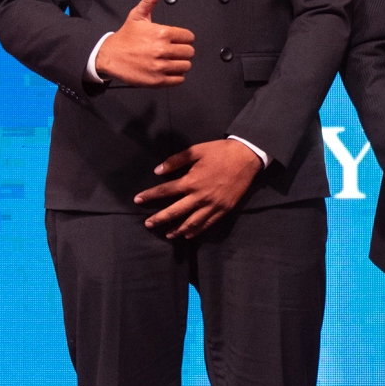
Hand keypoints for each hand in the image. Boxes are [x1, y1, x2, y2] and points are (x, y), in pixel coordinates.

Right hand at [95, 0, 193, 86]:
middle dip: (182, 51)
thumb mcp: (137, 15)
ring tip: (169, 60)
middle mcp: (162, 50)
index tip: (175, 39)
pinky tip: (165, 69)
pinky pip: (179, 79)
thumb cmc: (126, 36)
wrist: (109, 56)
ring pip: (186, 66)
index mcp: (162, 33)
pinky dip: (175, 76)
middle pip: (189, 52)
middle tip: (172, 50)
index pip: (189, 37)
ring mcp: (160, 66)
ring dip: (180, 63)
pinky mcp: (157, 80)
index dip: (183, 38)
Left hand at [135, 139, 260, 238]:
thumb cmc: (220, 152)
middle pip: (175, 211)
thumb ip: (176, 160)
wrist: (247, 157)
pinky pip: (208, 223)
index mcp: (191, 181)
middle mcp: (200, 196)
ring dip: (177, 229)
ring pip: (191, 222)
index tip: (137, 200)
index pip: (165, 191)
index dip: (150, 195)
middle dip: (159, 219)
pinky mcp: (224, 209)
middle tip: (148, 224)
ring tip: (167, 234)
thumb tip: (158, 171)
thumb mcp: (196, 150)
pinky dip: (197, 230)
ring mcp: (213, 204)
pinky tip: (188, 234)